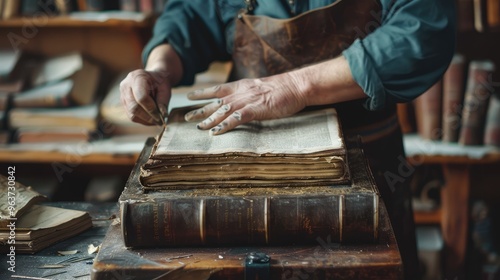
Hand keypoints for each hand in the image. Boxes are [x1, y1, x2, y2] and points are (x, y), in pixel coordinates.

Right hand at [120, 69, 170, 125]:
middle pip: (134, 107)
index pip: (141, 97)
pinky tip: (150, 119)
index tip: (161, 117)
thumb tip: (162, 115)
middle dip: (148, 117)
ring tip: (156, 121)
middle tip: (159, 122)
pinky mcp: (123, 102)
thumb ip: (163, 101)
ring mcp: (122, 94)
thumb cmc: (159, 82)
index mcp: (137, 77)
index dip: (151, 109)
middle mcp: (126, 85)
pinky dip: (141, 120)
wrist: (151, 78)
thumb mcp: (165, 88)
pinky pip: (130, 115)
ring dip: (145, 120)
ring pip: (131, 114)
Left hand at [184, 73, 307, 134]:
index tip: (190, 96)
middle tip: (186, 117)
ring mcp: (247, 101)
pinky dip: (224, 126)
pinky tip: (215, 132)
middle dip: (200, 109)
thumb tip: (245, 99)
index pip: (217, 89)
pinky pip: (236, 119)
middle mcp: (241, 93)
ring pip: (223, 111)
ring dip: (209, 119)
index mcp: (242, 86)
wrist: (296, 86)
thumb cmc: (283, 89)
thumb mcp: (262, 88)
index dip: (202, 93)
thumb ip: (250, 94)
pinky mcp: (255, 110)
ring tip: (197, 127)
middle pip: (216, 102)